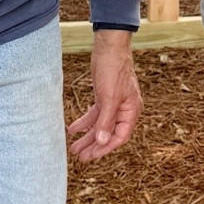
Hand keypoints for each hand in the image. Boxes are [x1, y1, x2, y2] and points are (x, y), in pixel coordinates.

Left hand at [68, 29, 141, 161]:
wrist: (109, 46)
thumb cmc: (114, 69)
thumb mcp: (109, 97)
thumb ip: (106, 121)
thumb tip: (102, 142)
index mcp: (131, 111)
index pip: (120, 137)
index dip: (105, 148)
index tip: (92, 156)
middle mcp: (124, 109)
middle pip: (108, 133)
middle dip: (94, 145)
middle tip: (80, 157)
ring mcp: (113, 103)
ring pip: (99, 125)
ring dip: (87, 136)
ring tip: (74, 148)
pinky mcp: (104, 97)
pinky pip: (94, 115)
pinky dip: (84, 122)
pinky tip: (72, 129)